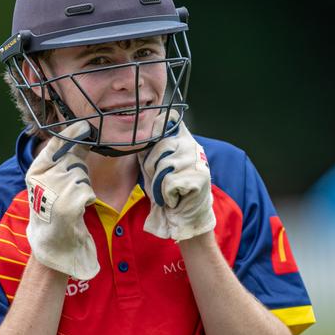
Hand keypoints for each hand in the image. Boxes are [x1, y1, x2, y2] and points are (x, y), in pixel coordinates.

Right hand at [25, 121, 98, 279]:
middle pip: (73, 161)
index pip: (55, 145)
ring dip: (82, 188)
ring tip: (70, 202)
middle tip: (68, 190)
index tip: (84, 126)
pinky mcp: (67, 206)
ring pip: (82, 176)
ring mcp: (53, 192)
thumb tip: (83, 132)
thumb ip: (65, 158)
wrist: (52, 245)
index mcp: (34, 172)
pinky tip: (76, 211)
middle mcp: (41, 180)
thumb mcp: (53, 180)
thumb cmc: (54, 209)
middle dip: (78, 172)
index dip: (71, 134)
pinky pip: (87, 192)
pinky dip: (87, 200)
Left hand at [138, 111, 215, 240]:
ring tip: (168, 190)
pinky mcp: (199, 177)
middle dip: (151, 168)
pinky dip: (167, 195)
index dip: (155, 127)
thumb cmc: (168, 188)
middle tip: (160, 180)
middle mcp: (192, 145)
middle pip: (159, 146)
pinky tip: (175, 197)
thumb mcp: (156, 164)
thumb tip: (135, 133)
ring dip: (159, 185)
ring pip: (163, 167)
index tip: (150, 136)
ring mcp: (197, 161)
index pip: (168, 119)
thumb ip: (150, 148)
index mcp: (183, 138)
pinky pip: (169, 183)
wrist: (185, 214)